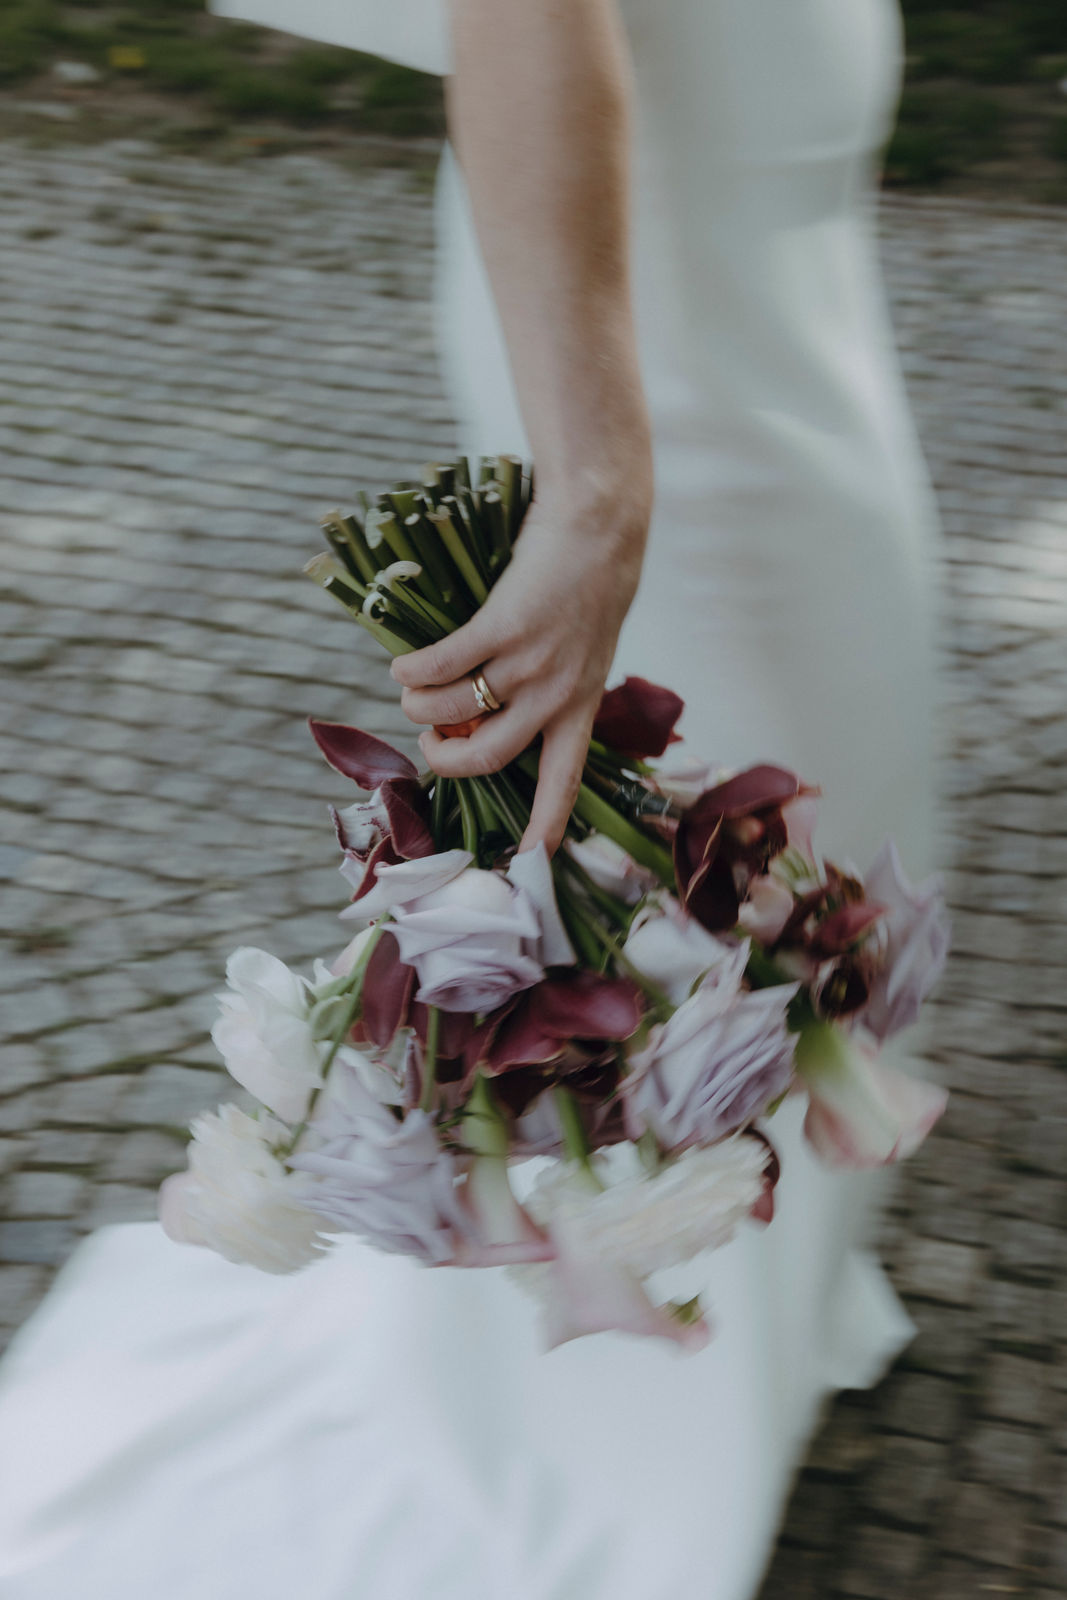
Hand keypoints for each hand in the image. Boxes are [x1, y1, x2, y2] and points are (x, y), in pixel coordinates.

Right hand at [391, 486, 649, 853]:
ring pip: (450, 710)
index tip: (529, 861)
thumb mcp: (584, 649)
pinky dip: (410, 670)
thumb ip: (547, 686)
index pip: (564, 782)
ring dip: (417, 708)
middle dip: (442, 761)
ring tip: (410, 693)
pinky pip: (438, 664)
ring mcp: (528, 661)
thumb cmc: (589, 584)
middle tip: (428, 742)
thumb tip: (480, 717)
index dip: (543, 825)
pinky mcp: (501, 624)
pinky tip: (401, 665)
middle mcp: (555, 694)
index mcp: (581, 706)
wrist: (600, 525)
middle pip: (485, 758)